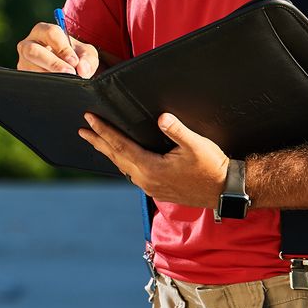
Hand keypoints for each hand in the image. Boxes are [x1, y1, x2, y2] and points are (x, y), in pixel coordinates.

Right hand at [16, 21, 99, 77]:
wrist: (67, 69)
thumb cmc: (74, 56)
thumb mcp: (86, 54)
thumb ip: (88, 60)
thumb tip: (82, 69)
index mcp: (43, 31)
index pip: (50, 33)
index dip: (63, 47)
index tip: (74, 61)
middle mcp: (28, 44)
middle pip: (33, 50)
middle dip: (53, 63)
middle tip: (69, 72)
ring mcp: (23, 61)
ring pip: (29, 68)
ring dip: (49, 75)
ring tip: (65, 81)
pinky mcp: (23, 76)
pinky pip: (29, 81)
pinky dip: (44, 85)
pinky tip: (56, 86)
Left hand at [78, 112, 230, 208]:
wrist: (224, 190)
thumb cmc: (212, 167)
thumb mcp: (196, 145)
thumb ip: (177, 130)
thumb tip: (162, 117)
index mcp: (151, 168)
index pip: (121, 146)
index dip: (104, 131)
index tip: (90, 120)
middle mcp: (146, 180)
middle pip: (116, 157)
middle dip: (99, 141)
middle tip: (83, 130)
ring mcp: (150, 186)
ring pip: (122, 166)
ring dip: (108, 152)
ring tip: (96, 141)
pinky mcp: (156, 189)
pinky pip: (132, 173)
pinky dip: (122, 161)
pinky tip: (121, 157)